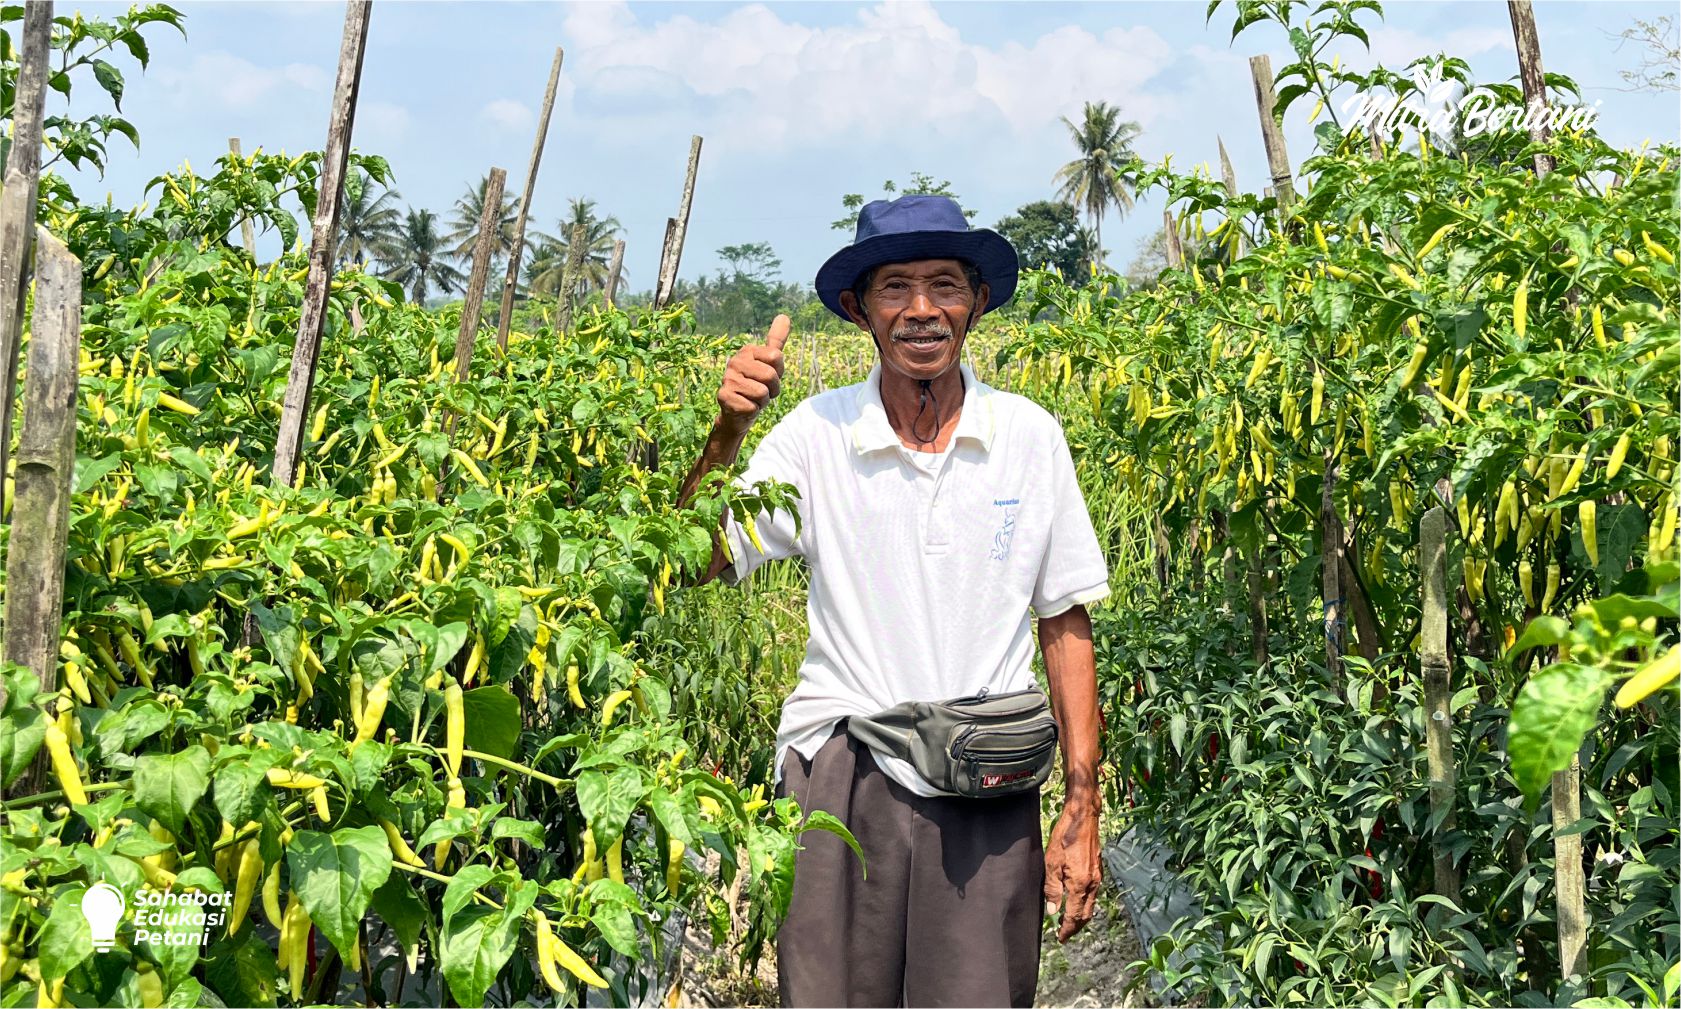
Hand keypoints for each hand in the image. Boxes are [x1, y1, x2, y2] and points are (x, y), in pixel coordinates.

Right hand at [717, 315, 789, 432]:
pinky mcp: (724, 397)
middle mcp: (734, 362)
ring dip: (762, 401)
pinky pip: (753, 407)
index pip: (776, 356)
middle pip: (770, 376)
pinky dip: (753, 410)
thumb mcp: (769, 363)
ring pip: (762, 393)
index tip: (768, 377)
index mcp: (747, 351)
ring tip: (752, 398)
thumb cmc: (756, 384)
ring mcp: (727, 379)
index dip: (778, 372)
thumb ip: (776, 340)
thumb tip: (784, 316)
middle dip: (772, 389)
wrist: (738, 412)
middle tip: (762, 391)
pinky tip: (745, 407)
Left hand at [1044, 799, 1100, 941]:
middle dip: (1075, 927)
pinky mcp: (1098, 870)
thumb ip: (1053, 888)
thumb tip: (1053, 911)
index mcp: (1080, 884)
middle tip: (1064, 934)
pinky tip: (1076, 902)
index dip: (1067, 929)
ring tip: (1069, 922)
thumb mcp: (1052, 863)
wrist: (1083, 818)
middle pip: (1086, 914)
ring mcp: (1097, 877)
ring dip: (1081, 916)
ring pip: (1090, 905)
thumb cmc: (1065, 837)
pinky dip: (1085, 904)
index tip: (1060, 938)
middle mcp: (1092, 884)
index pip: (1074, 915)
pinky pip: (1092, 894)